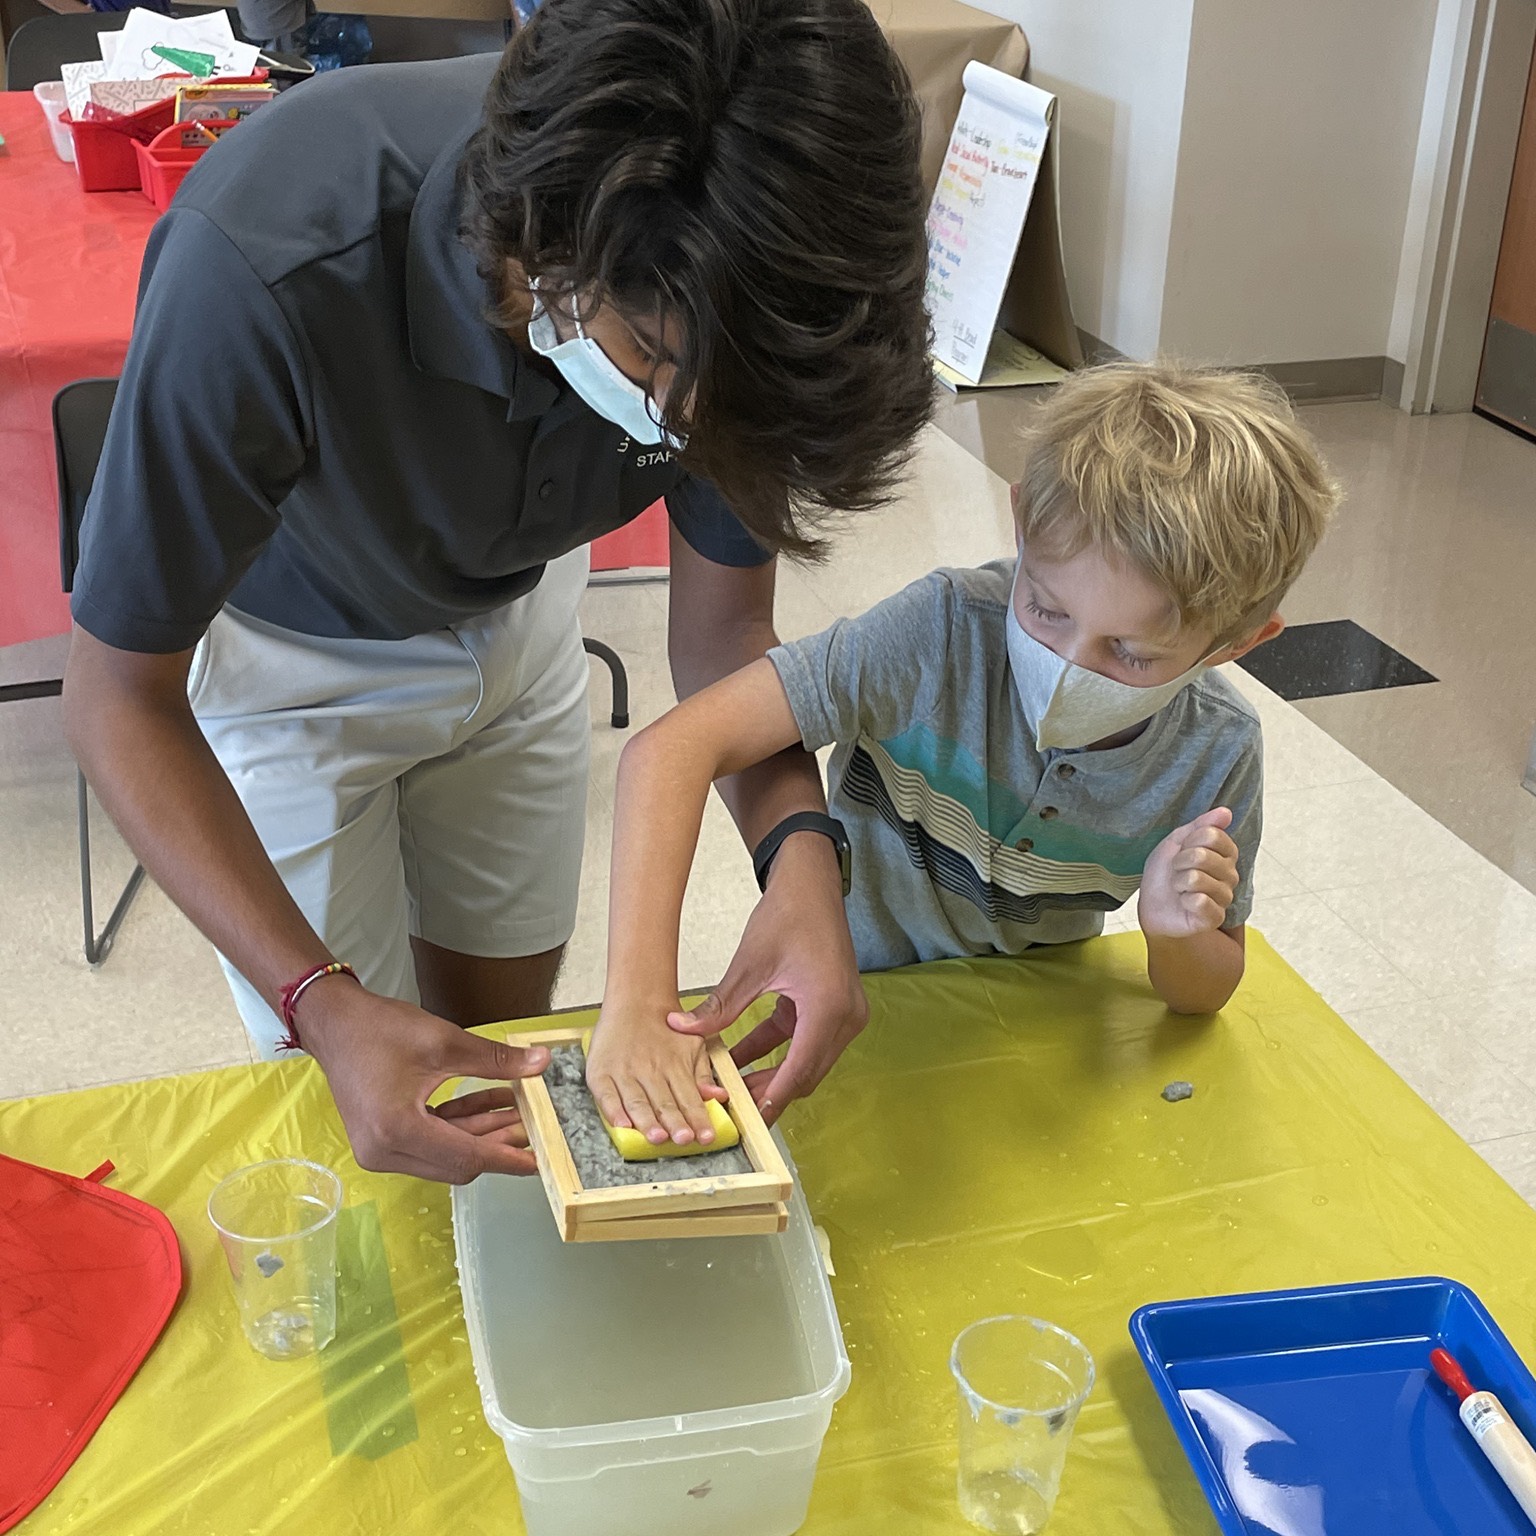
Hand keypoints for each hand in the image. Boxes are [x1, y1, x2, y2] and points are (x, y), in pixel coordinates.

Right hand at [295, 979, 549, 1183]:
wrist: (334, 1023)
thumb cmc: (382, 1028)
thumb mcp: (444, 1041)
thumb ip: (495, 1060)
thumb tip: (542, 1063)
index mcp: (398, 1130)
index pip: (466, 1156)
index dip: (507, 1158)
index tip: (541, 1159)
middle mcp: (385, 1152)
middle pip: (457, 1162)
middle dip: (498, 1142)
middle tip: (536, 1123)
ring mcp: (379, 1152)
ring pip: (446, 1155)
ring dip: (481, 1132)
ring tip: (519, 1106)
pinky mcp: (381, 1143)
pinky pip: (430, 1144)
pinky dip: (459, 1126)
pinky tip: (490, 1102)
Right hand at [585, 1006, 729, 1147]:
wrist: (635, 999)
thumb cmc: (665, 1027)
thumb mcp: (693, 1044)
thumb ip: (704, 1074)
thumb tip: (717, 1096)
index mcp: (675, 1066)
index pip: (689, 1099)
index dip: (698, 1119)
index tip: (706, 1137)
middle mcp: (650, 1070)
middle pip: (664, 1103)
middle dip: (675, 1123)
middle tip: (683, 1139)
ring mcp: (624, 1071)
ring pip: (637, 1102)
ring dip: (647, 1121)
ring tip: (657, 1137)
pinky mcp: (600, 1072)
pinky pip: (606, 1095)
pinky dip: (613, 1110)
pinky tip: (622, 1124)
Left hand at [669, 832, 866, 1122]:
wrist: (812, 885)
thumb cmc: (788, 915)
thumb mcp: (748, 965)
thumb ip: (718, 1005)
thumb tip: (679, 1028)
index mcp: (827, 1008)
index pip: (799, 1069)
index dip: (771, 1098)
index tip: (746, 1119)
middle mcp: (845, 1017)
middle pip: (806, 1072)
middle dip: (769, 1091)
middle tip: (732, 1107)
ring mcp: (844, 1013)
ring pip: (807, 1060)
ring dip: (773, 1072)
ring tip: (732, 1087)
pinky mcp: (835, 1007)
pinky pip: (805, 1040)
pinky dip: (777, 1049)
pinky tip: (742, 1057)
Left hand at [1138, 807, 1240, 939]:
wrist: (1152, 904)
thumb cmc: (1166, 872)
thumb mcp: (1177, 841)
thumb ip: (1201, 825)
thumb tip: (1226, 812)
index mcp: (1225, 853)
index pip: (1212, 835)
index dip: (1188, 842)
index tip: (1181, 851)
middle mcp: (1230, 874)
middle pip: (1202, 856)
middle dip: (1179, 862)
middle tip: (1177, 872)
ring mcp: (1225, 897)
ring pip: (1196, 878)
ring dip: (1178, 882)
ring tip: (1179, 888)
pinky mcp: (1215, 917)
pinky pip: (1200, 901)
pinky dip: (1184, 900)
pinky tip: (1185, 903)